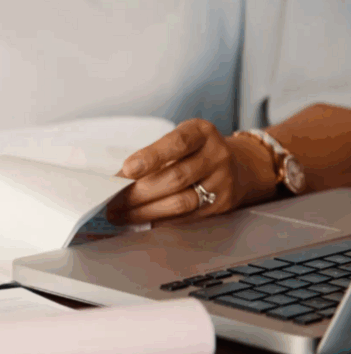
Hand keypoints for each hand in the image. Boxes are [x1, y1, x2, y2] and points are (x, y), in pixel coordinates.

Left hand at [107, 119, 275, 224]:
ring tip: (120, 215)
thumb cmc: (197, 151)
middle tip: (112, 201)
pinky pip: (186, 218)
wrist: (241, 166)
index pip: (177, 143)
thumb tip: (118, 179)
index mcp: (202, 132)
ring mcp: (221, 182)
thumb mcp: (180, 140)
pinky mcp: (220, 206)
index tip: (127, 169)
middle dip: (138, 193)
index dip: (151, 156)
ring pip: (180, 202)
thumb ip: (153, 155)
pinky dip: (159, 220)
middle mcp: (216, 156)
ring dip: (145, 212)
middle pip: (175, 177)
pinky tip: (141, 221)